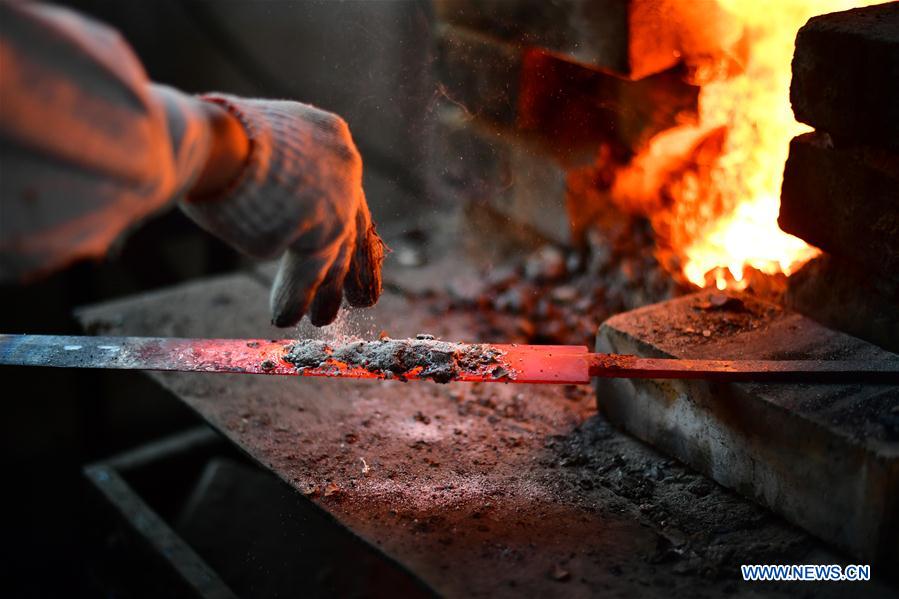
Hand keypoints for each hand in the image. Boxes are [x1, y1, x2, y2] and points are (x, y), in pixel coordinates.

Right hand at [181, 96, 384, 326]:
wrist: (218, 137)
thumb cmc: (214, 130)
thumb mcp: (252, 137)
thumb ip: (267, 166)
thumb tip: (250, 186)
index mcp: (329, 134)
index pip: (344, 185)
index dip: (343, 219)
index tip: (346, 242)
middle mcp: (344, 166)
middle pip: (351, 226)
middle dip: (351, 266)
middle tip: (359, 296)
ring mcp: (336, 202)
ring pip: (336, 255)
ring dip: (328, 292)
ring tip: (323, 319)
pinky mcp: (319, 232)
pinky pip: (310, 274)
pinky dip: (297, 298)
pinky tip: (287, 318)